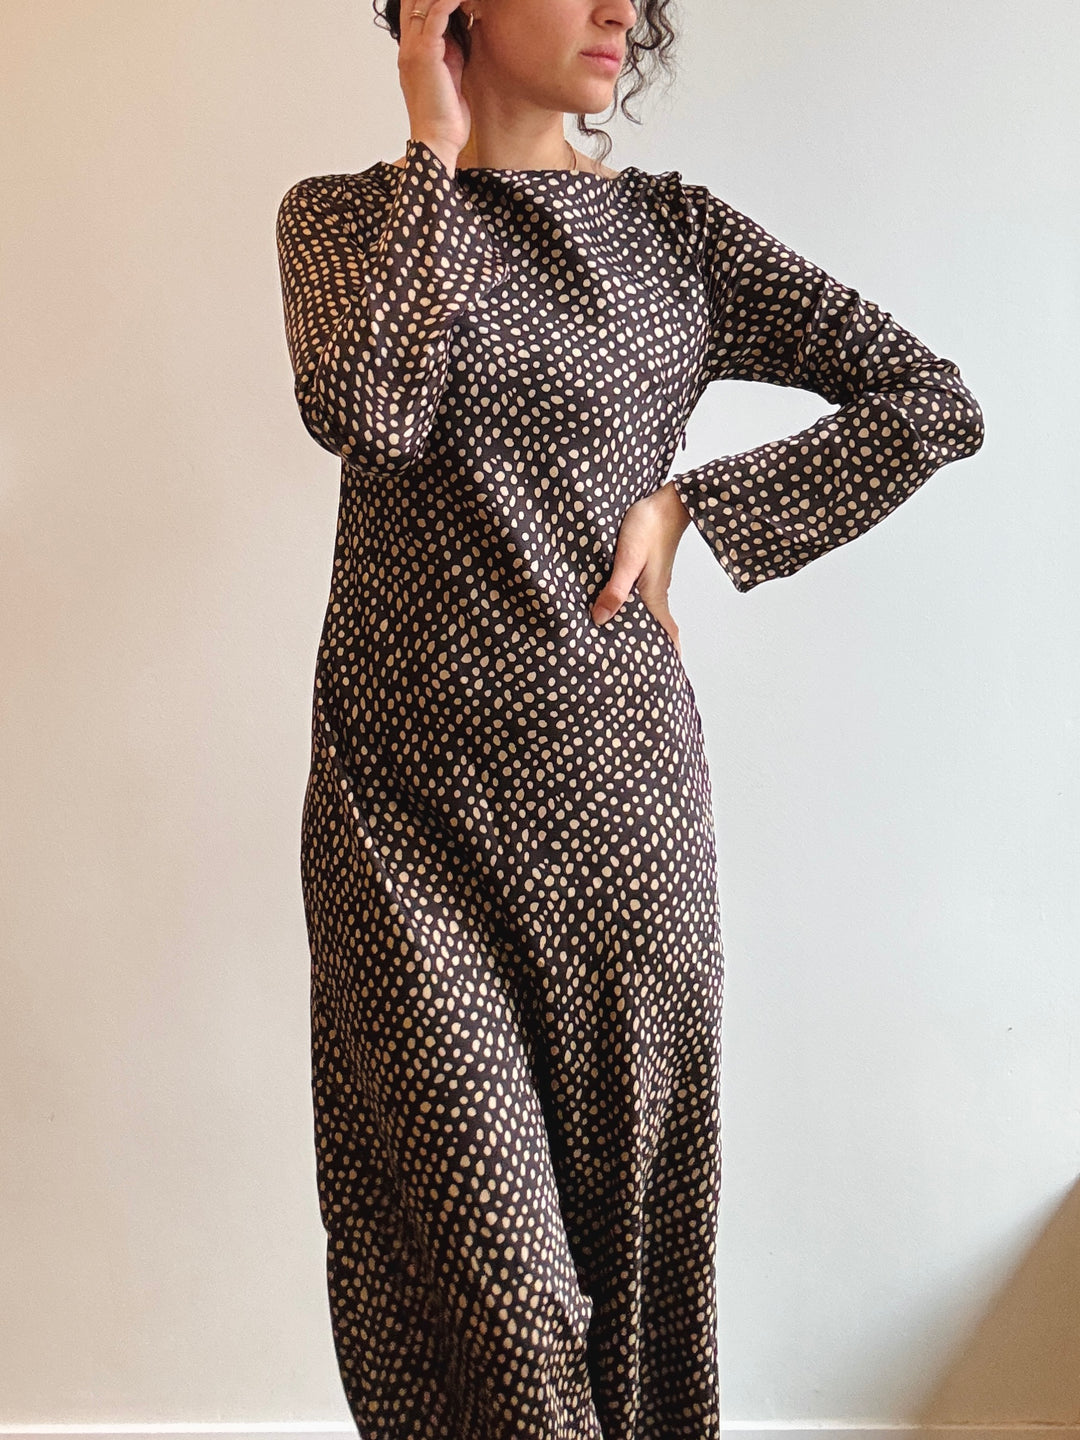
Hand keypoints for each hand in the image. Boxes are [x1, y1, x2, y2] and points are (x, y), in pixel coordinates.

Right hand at [397, 0, 472, 168]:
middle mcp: (408, 47)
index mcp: (411, 52)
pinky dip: (451, 1)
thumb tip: (460, 31)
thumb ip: (450, 51)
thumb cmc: (445, 117)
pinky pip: (437, 15)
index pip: (414, 10)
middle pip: (414, 1)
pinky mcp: (426, 54)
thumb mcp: (450, 75)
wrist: (438, 141)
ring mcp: (414, 49)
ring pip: (424, 2)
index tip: (456, 0)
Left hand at [592, 481, 691, 657]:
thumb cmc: (647, 526)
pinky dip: (635, 613)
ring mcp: (653, 583)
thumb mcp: (627, 559)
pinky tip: (621, 611)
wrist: (665, 500)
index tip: (667, 679)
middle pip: (658, 630)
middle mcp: (657, 594)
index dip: (669, 658)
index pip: (667, 636)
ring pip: (649, 615)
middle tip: (641, 672)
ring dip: (643, 631)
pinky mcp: (647, 571)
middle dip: (653, 651)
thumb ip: (615, 589)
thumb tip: (599, 619)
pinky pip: (642, 600)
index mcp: (655, 597)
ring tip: (626, 648)